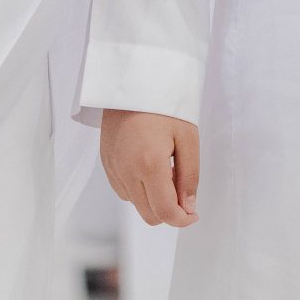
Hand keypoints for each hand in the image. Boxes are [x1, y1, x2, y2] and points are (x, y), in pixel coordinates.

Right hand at [101, 109, 199, 226]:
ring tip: (164, 168)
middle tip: (180, 184)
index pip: (165, 212)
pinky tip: (147, 165)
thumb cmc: (164, 105)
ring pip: (136, 204)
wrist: (133, 81)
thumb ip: (190, 177)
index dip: (183, 219)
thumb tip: (188, 208)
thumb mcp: (188, 138)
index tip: (193, 213)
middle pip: (149, 215)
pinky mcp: (105, 163)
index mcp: (150, 165)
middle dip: (168, 210)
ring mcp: (113, 168)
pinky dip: (139, 188)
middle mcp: (127, 172)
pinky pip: (123, 190)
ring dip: (153, 198)